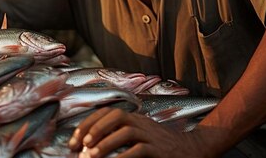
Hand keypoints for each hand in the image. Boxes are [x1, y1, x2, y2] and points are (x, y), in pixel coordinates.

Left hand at [69, 108, 205, 157]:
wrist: (191, 149)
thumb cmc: (159, 145)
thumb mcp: (139, 134)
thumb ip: (119, 134)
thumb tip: (89, 143)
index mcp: (133, 117)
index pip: (107, 112)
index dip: (88, 123)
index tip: (74, 139)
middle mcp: (141, 122)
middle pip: (115, 116)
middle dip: (94, 129)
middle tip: (81, 145)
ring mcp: (151, 135)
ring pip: (126, 132)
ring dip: (106, 143)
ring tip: (92, 155)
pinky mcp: (159, 150)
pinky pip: (140, 150)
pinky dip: (124, 157)